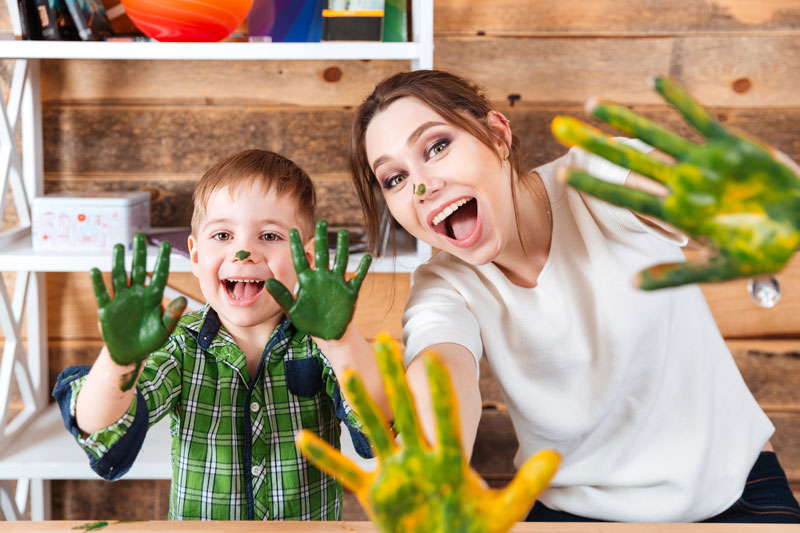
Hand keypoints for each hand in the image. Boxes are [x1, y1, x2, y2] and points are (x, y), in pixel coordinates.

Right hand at [91, 233, 185, 388]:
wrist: (130, 354)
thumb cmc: (150, 341)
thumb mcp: (164, 329)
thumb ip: (172, 315)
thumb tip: (182, 299)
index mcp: (153, 298)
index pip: (158, 275)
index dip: (161, 260)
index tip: (165, 244)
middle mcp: (137, 295)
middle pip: (137, 269)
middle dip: (138, 253)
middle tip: (139, 236)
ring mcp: (121, 300)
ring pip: (119, 277)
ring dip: (119, 262)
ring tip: (119, 246)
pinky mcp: (107, 310)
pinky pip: (102, 294)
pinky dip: (98, 283)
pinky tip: (95, 270)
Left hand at [266, 220, 370, 339]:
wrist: (328, 334)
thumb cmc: (308, 322)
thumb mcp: (292, 310)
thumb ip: (282, 296)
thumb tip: (268, 282)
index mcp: (307, 281)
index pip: (301, 259)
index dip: (296, 246)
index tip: (292, 231)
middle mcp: (322, 278)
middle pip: (322, 254)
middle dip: (321, 239)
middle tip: (321, 222)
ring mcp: (337, 283)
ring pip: (340, 261)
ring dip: (342, 247)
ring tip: (343, 232)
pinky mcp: (350, 292)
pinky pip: (358, 277)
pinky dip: (363, 268)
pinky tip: (368, 257)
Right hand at [296, 334, 559, 532]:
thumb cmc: (473, 528)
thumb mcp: (503, 509)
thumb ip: (526, 485)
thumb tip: (557, 460)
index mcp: (446, 459)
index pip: (441, 416)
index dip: (438, 388)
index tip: (435, 358)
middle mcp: (416, 458)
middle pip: (403, 412)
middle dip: (394, 379)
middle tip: (386, 344)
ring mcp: (393, 474)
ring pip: (373, 431)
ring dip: (360, 404)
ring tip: (347, 374)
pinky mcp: (374, 494)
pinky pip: (345, 472)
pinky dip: (325, 457)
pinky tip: (303, 439)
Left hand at [551, 77, 799, 288]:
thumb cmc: (759, 251)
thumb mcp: (716, 269)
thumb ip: (675, 276)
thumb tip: (632, 284)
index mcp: (674, 212)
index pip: (624, 195)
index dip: (594, 185)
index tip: (563, 175)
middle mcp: (680, 184)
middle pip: (626, 160)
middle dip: (593, 144)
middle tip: (559, 128)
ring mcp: (701, 163)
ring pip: (654, 136)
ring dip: (623, 119)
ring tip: (591, 103)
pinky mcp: (728, 145)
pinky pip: (697, 119)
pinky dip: (678, 101)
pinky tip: (654, 84)